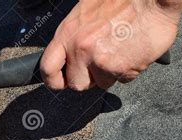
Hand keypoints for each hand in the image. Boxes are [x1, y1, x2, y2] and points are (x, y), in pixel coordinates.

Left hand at [41, 0, 181, 90]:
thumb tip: (69, 58)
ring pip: (102, 83)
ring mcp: (100, 60)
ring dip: (111, 72)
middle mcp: (80, 49)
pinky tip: (133, 50)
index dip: (53, 81)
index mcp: (67, 34)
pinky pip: (122, 80)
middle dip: (89, 78)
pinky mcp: (120, 68)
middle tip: (101, 61)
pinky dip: (129, 69)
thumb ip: (74, 37)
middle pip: (76, 84)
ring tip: (121, 49)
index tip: (60, 83)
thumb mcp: (85, 12)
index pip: (48, 68)